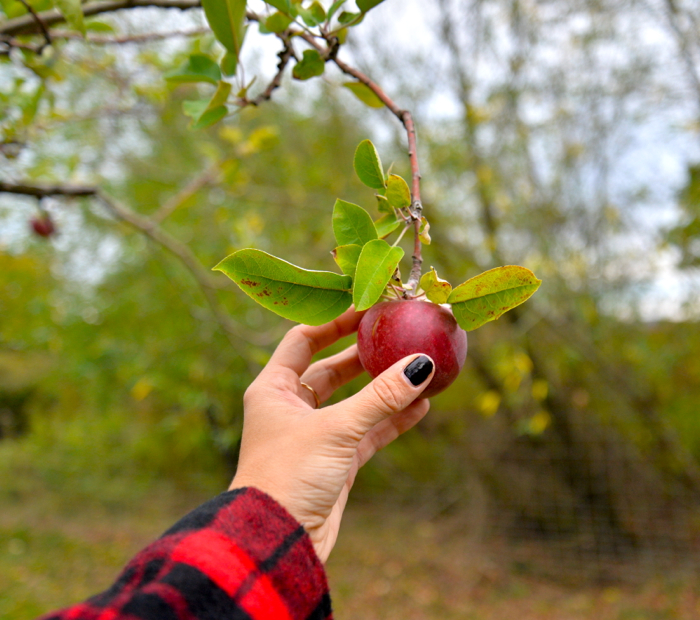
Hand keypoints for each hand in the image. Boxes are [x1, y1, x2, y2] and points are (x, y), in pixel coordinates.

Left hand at [230, 308, 434, 562]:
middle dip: (364, 353)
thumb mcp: (336, 429)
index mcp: (274, 389)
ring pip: (354, 401)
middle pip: (331, 368)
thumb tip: (421, 365)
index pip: (304, 340)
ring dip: (383, 387)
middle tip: (397, 335)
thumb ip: (380, 398)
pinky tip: (420, 406)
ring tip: (416, 368)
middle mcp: (291, 407)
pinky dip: (391, 420)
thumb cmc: (289, 475)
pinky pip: (368, 432)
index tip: (367, 309)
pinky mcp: (335, 461)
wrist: (278, 541)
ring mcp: (315, 434)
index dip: (334, 322)